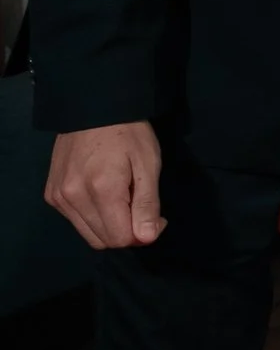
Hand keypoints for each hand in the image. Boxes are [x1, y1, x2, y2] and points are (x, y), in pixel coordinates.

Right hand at [45, 122, 165, 249]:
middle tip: (142, 209)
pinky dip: (94, 218)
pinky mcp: (52, 194)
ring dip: (110, 227)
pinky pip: (76, 221)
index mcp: (101, 191)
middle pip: (103, 240)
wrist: (92, 109)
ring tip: (125, 202)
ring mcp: (58, 197)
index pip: (121, 238)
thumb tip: (146, 239)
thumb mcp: (148, 165)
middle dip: (128, 233)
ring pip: (89, 234)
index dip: (144, 234)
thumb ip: (147, 205)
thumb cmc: (128, 133)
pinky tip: (105, 198)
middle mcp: (73, 198)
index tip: (157, 216)